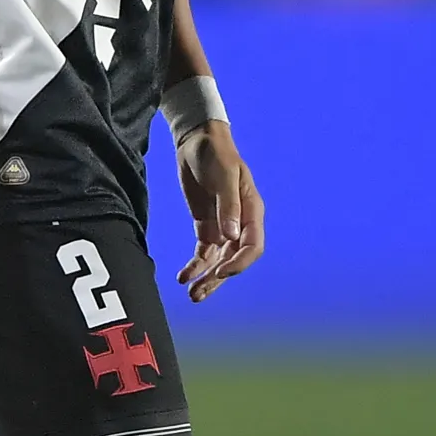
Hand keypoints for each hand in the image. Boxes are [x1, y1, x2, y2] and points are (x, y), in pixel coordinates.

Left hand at [174, 122, 264, 301]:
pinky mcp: (207, 225)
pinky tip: (183, 277)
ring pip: (219, 260)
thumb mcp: (223, 175)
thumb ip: (228, 206)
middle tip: (198, 294)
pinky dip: (195, 265)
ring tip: (191, 295)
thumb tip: (231, 237)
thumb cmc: (216, 153)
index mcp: (252, 211)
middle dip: (218, 278)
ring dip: (207, 278)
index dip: (238, 263)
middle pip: (234, 259)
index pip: (252, 246)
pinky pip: (204, 252)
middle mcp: (241, 223)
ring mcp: (224, 226)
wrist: (197, 140)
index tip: (219, 271)